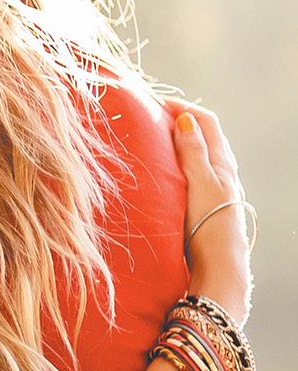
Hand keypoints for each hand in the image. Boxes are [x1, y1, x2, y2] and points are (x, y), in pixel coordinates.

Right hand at [170, 102, 251, 323]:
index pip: (205, 121)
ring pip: (197, 155)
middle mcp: (221, 172)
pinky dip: (176, 162)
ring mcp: (214, 189)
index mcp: (221, 162)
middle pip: (203, 135)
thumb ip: (193, 151)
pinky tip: (162, 173)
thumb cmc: (209, 224)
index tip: (154, 103)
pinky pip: (191, 173)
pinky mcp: (203, 205)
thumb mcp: (200, 183)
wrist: (218, 267)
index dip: (182, 107)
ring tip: (151, 140)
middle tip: (148, 117)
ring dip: (177, 142)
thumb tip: (185, 118)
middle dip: (177, 121)